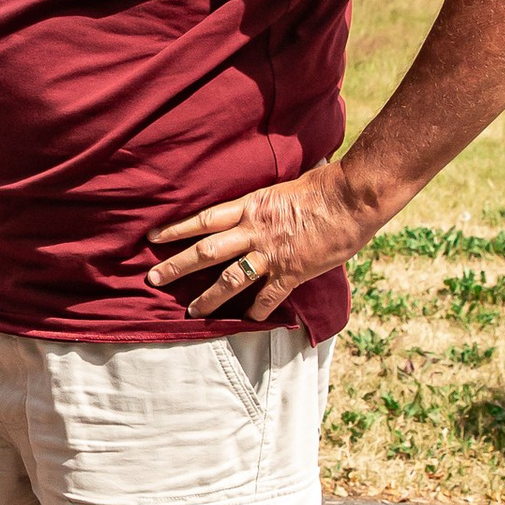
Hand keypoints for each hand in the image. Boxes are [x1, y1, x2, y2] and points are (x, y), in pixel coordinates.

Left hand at [146, 163, 371, 324]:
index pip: (203, 219)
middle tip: (153, 279)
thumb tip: (264, 200)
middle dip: (177, 266)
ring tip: (191, 311)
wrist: (352, 196)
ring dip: (208, 297)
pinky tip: (248, 321)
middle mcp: (254, 230)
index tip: (153, 238)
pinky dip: (257, 311)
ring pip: (230, 279)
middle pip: (206, 250)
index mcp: (251, 205)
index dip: (175, 229)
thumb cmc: (325, 184)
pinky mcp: (292, 271)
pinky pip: (269, 297)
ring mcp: (271, 253)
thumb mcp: (285, 187)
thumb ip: (268, 200)